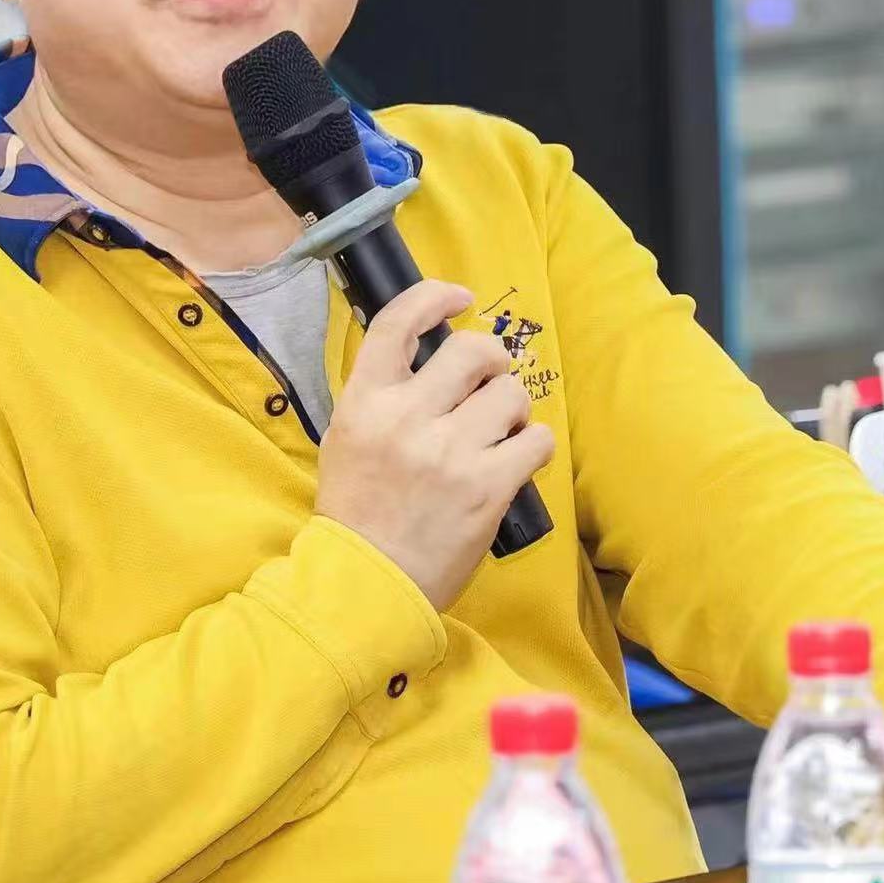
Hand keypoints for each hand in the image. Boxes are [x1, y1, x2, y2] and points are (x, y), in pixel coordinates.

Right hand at [315, 279, 554, 609]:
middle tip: (488, 385)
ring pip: (511, 393)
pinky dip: (533, 445)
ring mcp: (450, 451)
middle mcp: (407, 418)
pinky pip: (537, 439)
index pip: (398, 323)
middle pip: (473, 350)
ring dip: (512, 409)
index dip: (435, 297)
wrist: (367, 584)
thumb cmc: (358, 514)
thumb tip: (429, 358)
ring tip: (498, 434)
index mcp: (365, 402)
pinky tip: (515, 461)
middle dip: (492, 362)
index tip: (459, 298)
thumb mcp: (346, 439)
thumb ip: (382, 396)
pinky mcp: (487, 487)